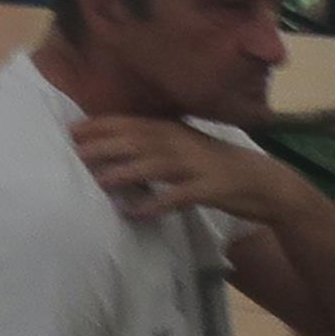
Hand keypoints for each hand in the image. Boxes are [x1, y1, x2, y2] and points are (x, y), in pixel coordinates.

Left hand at [72, 116, 301, 230]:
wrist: (264, 181)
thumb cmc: (213, 164)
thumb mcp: (181, 145)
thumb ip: (150, 144)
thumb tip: (110, 146)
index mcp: (171, 130)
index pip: (128, 123)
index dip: (99, 126)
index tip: (69, 132)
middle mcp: (181, 142)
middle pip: (136, 140)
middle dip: (104, 146)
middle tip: (74, 155)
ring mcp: (197, 165)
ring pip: (155, 165)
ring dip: (125, 172)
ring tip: (98, 182)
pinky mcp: (211, 189)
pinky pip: (180, 196)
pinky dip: (157, 203)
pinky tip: (136, 212)